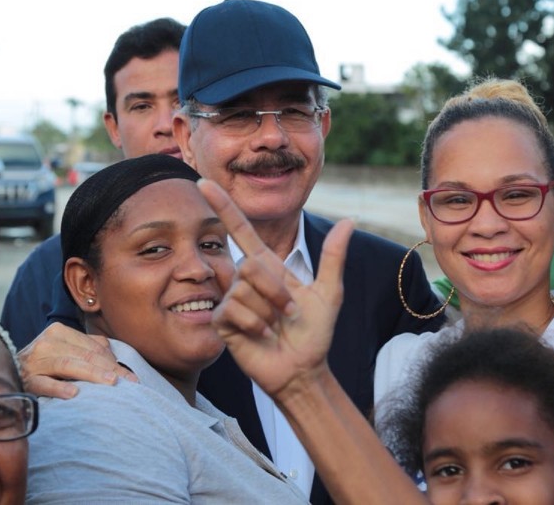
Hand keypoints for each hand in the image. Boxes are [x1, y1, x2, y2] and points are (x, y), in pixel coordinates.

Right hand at [18, 322, 136, 398]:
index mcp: (58, 332)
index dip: (114, 361)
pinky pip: (44, 384)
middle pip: (84, 355)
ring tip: (110, 382)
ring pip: (68, 365)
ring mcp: (34, 361)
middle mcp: (46, 342)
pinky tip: (73, 394)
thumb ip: (88, 347)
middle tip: (129, 382)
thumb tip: (113, 352)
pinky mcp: (26, 381)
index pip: (92, 347)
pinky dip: (58, 388)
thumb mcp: (64, 350)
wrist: (7, 374)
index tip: (132, 377)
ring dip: (91, 374)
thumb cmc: (44, 364)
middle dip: (110, 369)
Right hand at [198, 179, 353, 398]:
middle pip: (251, 264)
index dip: (224, 206)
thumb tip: (350, 219)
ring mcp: (232, 300)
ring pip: (244, 289)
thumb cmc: (314, 334)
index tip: (204, 182)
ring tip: (275, 327)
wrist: (303, 370)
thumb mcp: (329, 293)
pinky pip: (234, 309)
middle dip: (276, 290)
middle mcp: (246, 280)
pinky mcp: (223, 321)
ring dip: (269, 311)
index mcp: (268, 267)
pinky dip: (256, 324)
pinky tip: (262, 336)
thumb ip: (333, 256)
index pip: (241, 231)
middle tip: (288, 312)